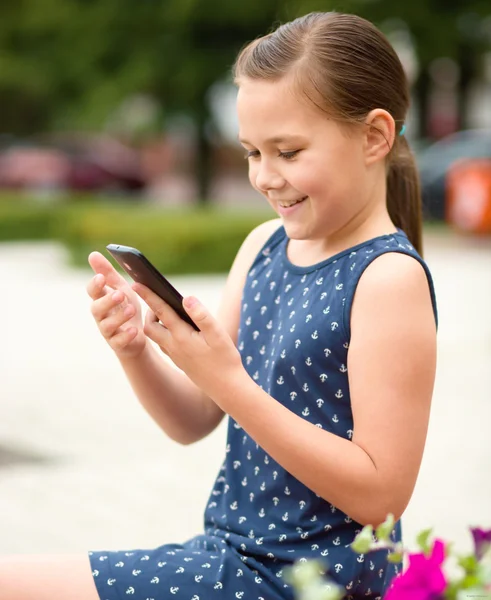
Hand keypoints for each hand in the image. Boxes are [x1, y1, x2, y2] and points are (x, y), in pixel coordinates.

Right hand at [86, 251, 146, 358]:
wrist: (137, 336)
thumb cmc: (126, 308)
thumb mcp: (121, 288)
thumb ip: (108, 273)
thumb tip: (93, 254)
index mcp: (101, 300)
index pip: (92, 291)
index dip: (95, 285)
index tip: (101, 277)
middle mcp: (101, 316)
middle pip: (96, 309)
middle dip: (107, 301)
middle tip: (120, 294)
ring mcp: (108, 331)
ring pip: (106, 326)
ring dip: (118, 317)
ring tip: (131, 309)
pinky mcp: (117, 344)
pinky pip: (118, 342)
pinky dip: (125, 336)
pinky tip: (134, 330)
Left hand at [133, 283, 245, 402]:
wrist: (226, 389)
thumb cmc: (225, 360)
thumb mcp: (218, 335)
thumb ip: (201, 315)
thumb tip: (186, 298)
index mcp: (181, 336)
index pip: (160, 311)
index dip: (148, 295)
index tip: (135, 283)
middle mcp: (173, 346)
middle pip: (150, 326)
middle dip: (149, 311)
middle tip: (157, 298)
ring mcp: (175, 355)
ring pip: (155, 336)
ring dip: (155, 323)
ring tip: (165, 311)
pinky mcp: (180, 361)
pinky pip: (164, 345)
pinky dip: (164, 333)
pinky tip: (175, 330)